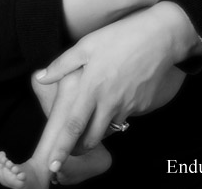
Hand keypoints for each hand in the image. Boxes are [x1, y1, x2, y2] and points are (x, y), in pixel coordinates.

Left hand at [35, 3, 193, 170]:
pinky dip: (119, 112)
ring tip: (98, 111)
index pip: (73, 126)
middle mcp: (110, 102)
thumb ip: (63, 64)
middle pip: (92, 138)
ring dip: (100, 128)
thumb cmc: (121, 36)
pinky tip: (120, 93)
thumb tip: (41, 77)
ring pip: (110, 128)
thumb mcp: (88, 44)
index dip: (61, 148)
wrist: (160, 36)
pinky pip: (127, 115)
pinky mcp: (143, 104)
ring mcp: (128, 105)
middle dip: (80, 147)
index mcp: (92, 88)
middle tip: (73, 145)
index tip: (52, 165)